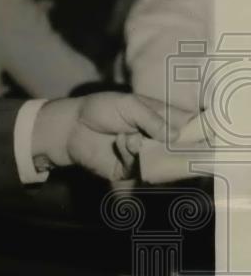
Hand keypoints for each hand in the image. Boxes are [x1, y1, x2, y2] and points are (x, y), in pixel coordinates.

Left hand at [31, 93, 185, 180]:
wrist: (72, 128)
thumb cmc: (101, 110)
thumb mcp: (129, 104)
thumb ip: (153, 118)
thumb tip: (177, 136)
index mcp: (162, 118)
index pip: (189, 124)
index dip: (198, 129)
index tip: (204, 132)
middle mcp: (158, 138)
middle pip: (182, 147)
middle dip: (176, 144)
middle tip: (167, 138)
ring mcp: (147, 155)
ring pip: (163, 159)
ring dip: (148, 147)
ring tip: (130, 135)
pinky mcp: (132, 170)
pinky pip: (142, 166)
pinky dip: (131, 153)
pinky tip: (120, 142)